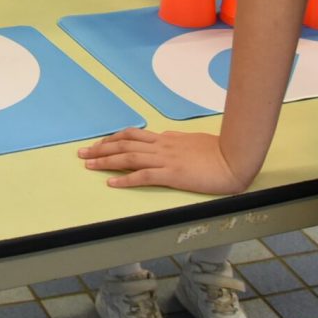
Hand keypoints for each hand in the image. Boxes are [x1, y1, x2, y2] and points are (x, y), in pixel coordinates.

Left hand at [78, 128, 246, 193]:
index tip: (100, 143)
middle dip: (101, 148)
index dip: (113, 139)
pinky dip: (126, 179)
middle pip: (124, 144)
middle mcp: (162, 146)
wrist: (234, 159)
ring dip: (106, 161)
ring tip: (88, 164)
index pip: (133, 136)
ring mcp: (166, 160)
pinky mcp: (173, 174)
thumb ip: (177, 141)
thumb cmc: (219, 151)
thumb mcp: (193, 141)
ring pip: (129, 157)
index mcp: (167, 139)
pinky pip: (144, 176)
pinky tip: (112, 182)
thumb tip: (165, 138)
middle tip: (82, 153)